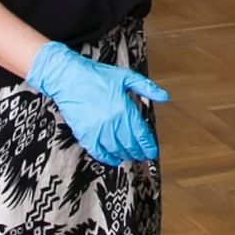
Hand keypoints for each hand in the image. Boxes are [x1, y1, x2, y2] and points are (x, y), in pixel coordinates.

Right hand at [26, 41, 167, 166]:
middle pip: (130, 145)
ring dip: (125, 155)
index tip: (152, 152)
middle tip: (142, 155)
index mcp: (124, 110)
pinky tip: (114, 159)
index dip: (148, 146)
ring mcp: (98, 130)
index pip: (141, 135)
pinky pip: (99, 153)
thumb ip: (147, 88)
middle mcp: (113, 123)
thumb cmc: (97, 76)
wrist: (69, 78)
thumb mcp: (126, 77)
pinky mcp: (85, 134)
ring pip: (116, 150)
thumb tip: (164, 97)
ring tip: (130, 156)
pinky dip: (108, 158)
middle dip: (138, 152)